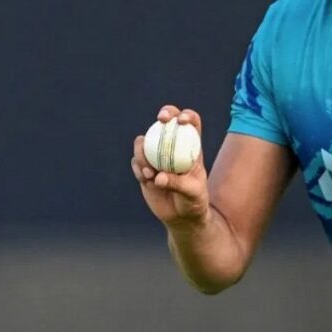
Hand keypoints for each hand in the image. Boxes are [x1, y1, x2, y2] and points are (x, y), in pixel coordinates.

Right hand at [131, 105, 209, 229]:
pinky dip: (138, 168)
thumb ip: (178, 183)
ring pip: (146, 141)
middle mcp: (173, 147)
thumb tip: (158, 176)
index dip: (186, 115)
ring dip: (144, 151)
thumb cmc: (194, 203)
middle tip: (161, 120)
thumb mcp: (193, 194)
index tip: (181, 121)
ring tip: (149, 172)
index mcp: (191, 147)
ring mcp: (157, 156)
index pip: (191, 123)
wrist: (182, 217)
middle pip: (167, 122)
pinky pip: (136, 161)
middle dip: (165, 114)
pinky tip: (146, 178)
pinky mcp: (144, 168)